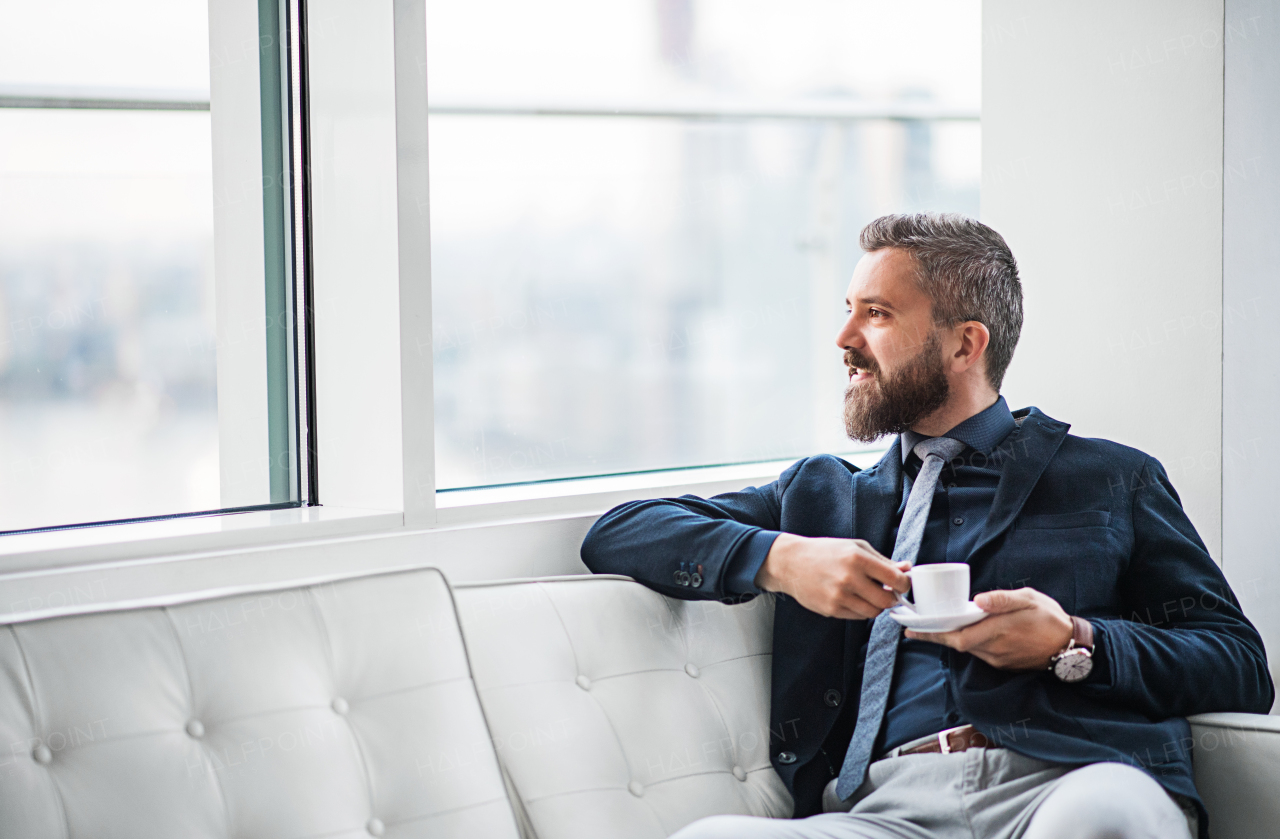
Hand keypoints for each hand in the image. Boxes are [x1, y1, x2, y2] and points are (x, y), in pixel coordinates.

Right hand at [755, 533, 909, 619]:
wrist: (791, 563)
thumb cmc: (826, 552)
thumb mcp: (855, 547)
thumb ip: (882, 560)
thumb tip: (907, 569)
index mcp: (857, 559)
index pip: (895, 579)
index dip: (904, 584)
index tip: (902, 583)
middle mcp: (849, 578)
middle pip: (886, 601)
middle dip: (891, 598)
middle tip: (887, 592)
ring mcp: (839, 596)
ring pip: (873, 612)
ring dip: (876, 606)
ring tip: (869, 594)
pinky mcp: (831, 610)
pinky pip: (857, 617)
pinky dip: (861, 609)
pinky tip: (854, 597)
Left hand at [904, 587, 1072, 670]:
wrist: (1071, 646)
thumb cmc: (1049, 618)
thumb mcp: (1028, 600)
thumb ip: (1002, 600)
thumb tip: (978, 600)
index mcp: (999, 631)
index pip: (958, 637)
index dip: (933, 634)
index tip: (913, 630)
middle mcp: (995, 649)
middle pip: (956, 644)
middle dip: (934, 636)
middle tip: (913, 628)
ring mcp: (998, 659)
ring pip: (966, 649)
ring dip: (949, 638)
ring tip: (932, 626)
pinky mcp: (1003, 663)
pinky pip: (978, 652)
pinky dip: (966, 641)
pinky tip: (961, 631)